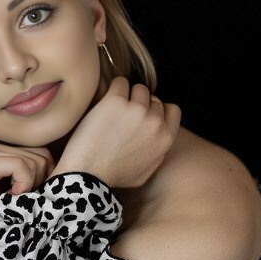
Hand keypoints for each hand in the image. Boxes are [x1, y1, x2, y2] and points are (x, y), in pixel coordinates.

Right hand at [0, 142, 55, 244]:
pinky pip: (21, 166)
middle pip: (42, 155)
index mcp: (3, 152)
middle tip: (21, 199)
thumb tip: (65, 172)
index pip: (44, 154)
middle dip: (39, 181)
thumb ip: (35, 178)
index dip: (46, 177)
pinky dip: (23, 185)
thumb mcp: (20, 194)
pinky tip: (9, 197)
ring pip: (34, 161)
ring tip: (13, 200)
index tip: (31, 196)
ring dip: (30, 186)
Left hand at [51, 76, 180, 188]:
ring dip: (127, 96)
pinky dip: (114, 88)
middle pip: (153, 99)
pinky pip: (120, 82)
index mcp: (165, 138)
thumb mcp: (146, 171)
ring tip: (113, 111)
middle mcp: (154, 122)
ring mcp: (136, 109)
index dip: (158, 111)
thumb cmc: (113, 176)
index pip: (172, 110)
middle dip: (140, 105)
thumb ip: (158, 152)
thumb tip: (160, 137)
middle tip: (123, 118)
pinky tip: (106, 102)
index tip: (145, 116)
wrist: (88, 174)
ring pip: (138, 89)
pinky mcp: (115, 101)